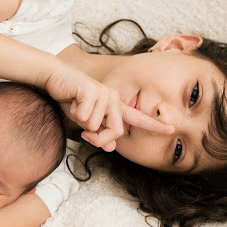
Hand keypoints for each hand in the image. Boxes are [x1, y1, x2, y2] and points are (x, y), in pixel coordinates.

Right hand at [43, 61, 172, 150]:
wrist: (55, 78)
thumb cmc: (70, 99)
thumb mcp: (84, 121)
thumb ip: (98, 133)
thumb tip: (110, 148)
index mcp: (115, 105)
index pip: (137, 118)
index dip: (154, 125)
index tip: (171, 129)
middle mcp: (113, 98)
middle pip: (116, 132)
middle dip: (98, 138)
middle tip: (84, 133)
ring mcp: (105, 93)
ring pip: (96, 126)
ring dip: (81, 121)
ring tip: (76, 105)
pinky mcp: (93, 91)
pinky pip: (85, 116)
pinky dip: (75, 112)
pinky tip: (73, 99)